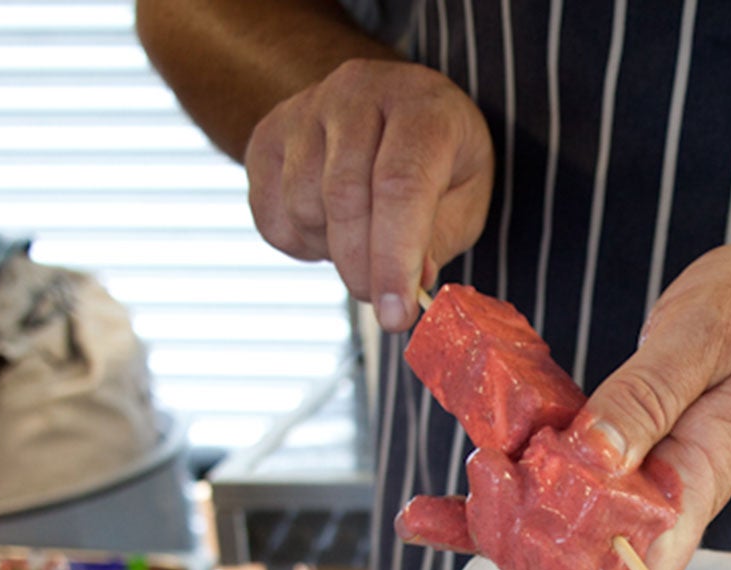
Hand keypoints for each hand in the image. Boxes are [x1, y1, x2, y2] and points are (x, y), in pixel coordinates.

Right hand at [244, 58, 493, 331]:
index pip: (400, 184)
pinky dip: (302, 244)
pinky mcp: (267, 136)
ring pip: (303, 207)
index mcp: (420, 104)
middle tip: (383, 303)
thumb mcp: (464, 197)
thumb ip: (439, 239)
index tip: (395, 314)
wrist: (388, 112)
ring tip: (363, 243)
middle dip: (362, 268)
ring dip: (333, 252)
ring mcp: (304, 109)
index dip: (394, 258)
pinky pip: (271, 214)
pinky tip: (331, 230)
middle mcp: (356, 93)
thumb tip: (410, 284)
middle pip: (345, 198)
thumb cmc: (439, 160)